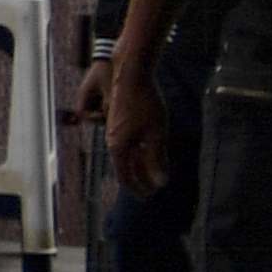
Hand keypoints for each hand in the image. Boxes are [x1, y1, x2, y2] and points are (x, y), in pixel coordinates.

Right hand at [106, 55, 170, 198]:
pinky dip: (137, 151)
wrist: (130, 75)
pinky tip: (147, 149)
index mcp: (118, 147)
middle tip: (152, 188)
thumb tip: (160, 182)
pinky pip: (126, 143)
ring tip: (152, 172)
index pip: (126, 176)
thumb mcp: (156, 133)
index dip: (138, 188)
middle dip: (139, 178)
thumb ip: (157, 159)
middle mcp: (112, 141)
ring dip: (139, 165)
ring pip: (126, 155)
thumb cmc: (144, 103)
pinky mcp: (118, 121)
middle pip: (125, 167)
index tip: (148, 196)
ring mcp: (114, 131)